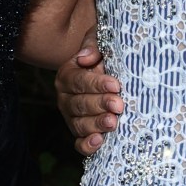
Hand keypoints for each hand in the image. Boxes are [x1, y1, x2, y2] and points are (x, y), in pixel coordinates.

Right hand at [59, 41, 123, 155]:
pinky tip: (100, 141)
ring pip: (79, 124)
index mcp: (67, 76)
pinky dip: (87, 145)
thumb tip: (87, 57)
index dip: (96, 84)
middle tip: (119, 105)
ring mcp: (72, 118)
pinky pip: (80, 143)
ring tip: (113, 122)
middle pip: (79, 104)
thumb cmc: (106, 54)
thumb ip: (93, 44)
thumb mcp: (100, 41)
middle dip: (100, 105)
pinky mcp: (81, 134)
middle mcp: (66, 98)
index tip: (115, 85)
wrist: (110, 70)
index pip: (78, 81)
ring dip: (96, 124)